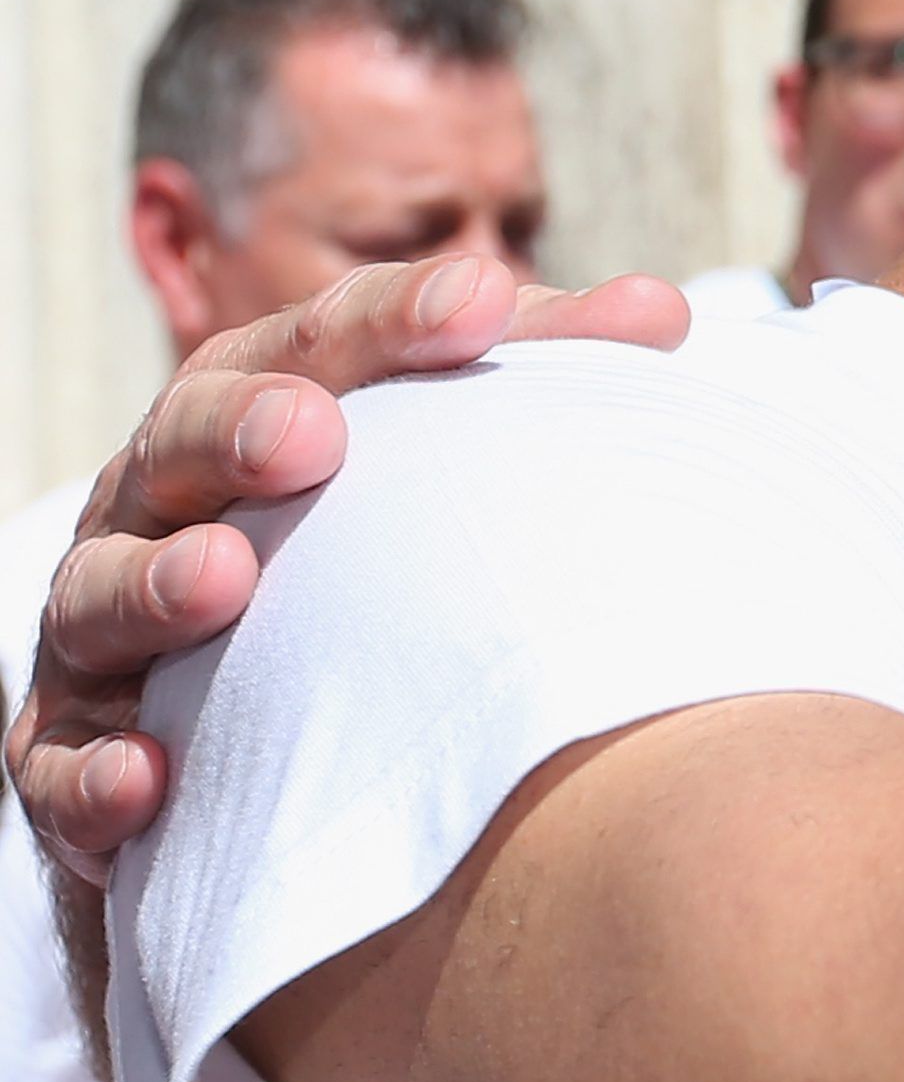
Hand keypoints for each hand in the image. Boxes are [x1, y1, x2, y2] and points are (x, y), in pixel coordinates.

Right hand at [10, 253, 687, 879]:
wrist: (266, 733)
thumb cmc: (372, 556)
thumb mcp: (448, 460)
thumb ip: (540, 379)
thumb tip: (659, 312)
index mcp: (255, 414)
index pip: (316, 344)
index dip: (392, 320)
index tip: (481, 303)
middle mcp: (165, 507)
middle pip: (182, 443)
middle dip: (236, 431)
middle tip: (310, 435)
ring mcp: (106, 630)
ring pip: (100, 595)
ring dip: (155, 586)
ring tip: (221, 581)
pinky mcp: (77, 753)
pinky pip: (66, 767)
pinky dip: (97, 775)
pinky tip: (152, 778)